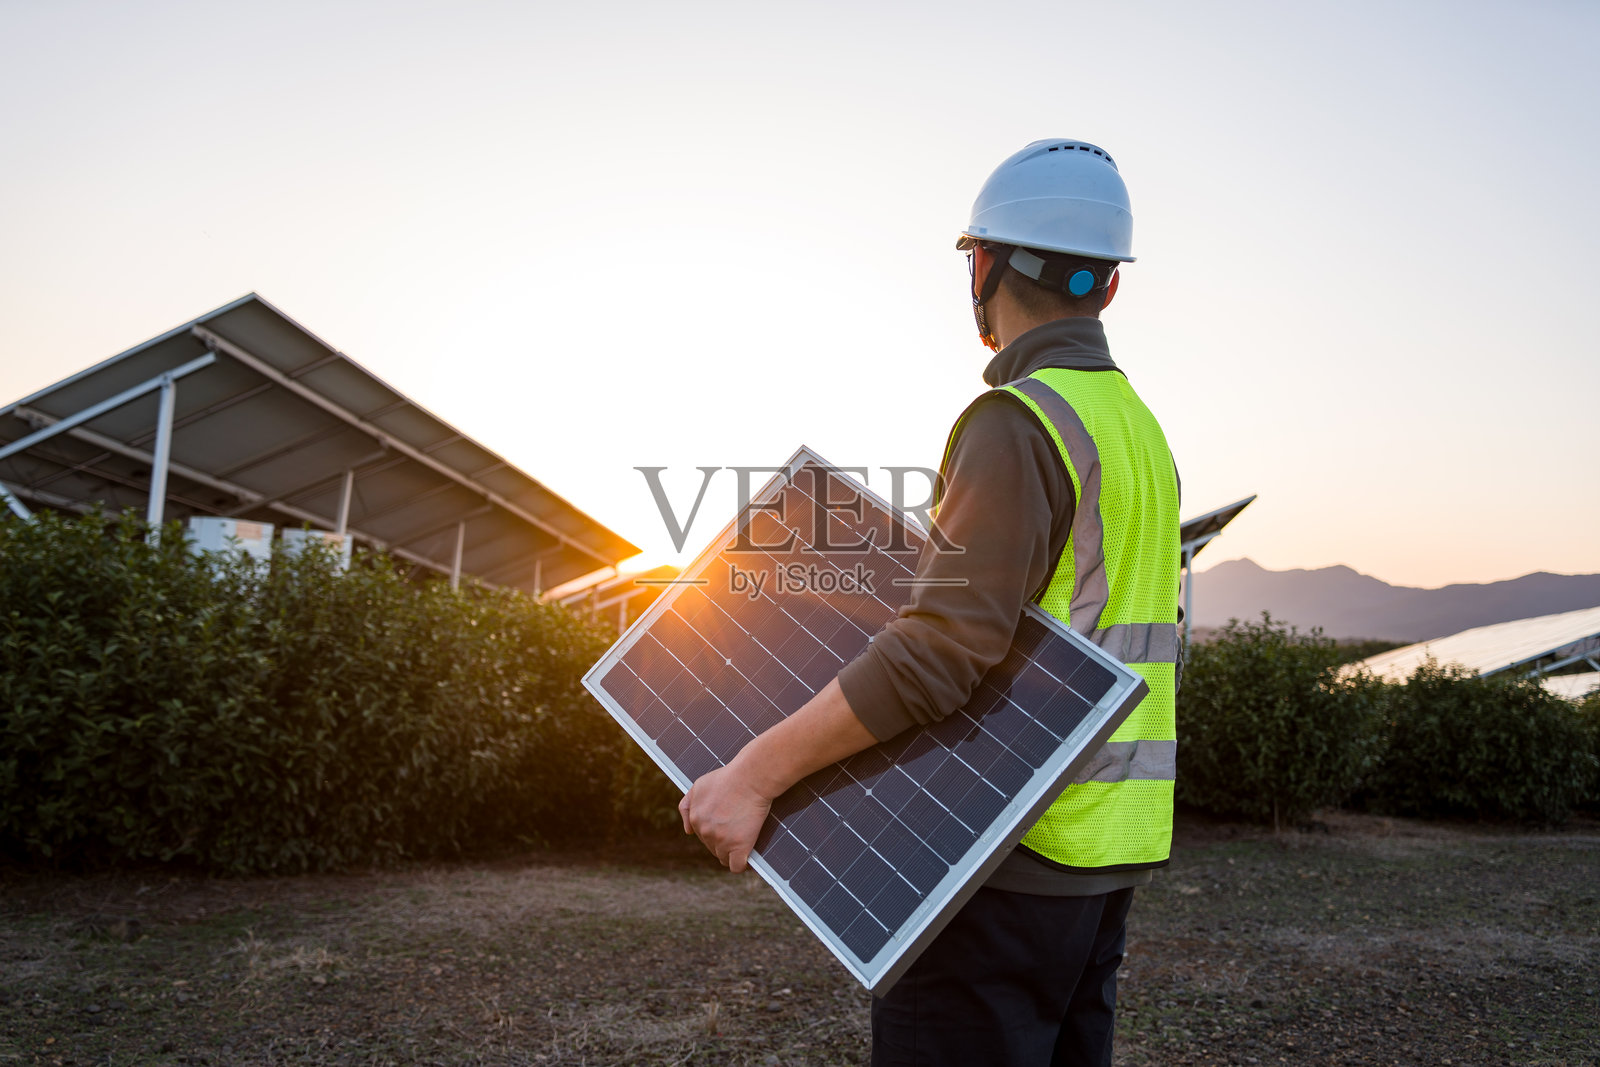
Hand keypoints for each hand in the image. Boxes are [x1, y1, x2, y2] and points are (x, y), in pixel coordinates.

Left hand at [679, 759, 773, 873]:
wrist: (751, 778)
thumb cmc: (728, 778)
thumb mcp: (699, 785)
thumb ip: (687, 806)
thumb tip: (688, 830)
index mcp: (695, 818)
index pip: (702, 836)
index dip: (715, 832)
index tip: (726, 827)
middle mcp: (705, 831)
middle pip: (712, 847)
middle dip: (723, 841)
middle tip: (738, 828)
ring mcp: (722, 840)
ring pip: (723, 857)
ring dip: (732, 852)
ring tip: (744, 841)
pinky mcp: (738, 847)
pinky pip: (736, 867)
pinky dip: (743, 864)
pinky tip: (748, 856)